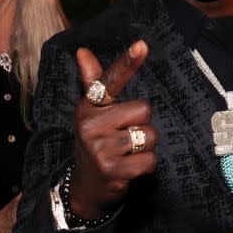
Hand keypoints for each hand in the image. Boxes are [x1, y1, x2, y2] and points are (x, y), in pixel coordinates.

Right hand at [71, 41, 157, 218]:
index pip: (110, 81)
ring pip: (149, 135)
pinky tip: (130, 168)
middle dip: (142, 124)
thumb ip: (94, 83)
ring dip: (145, 147)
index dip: (127, 63)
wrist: (86, 187)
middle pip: (145, 110)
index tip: (142, 45)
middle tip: (124, 137)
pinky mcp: (113, 170)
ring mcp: (100, 148)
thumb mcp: (93, 113)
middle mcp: (90, 124)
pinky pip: (149, 160)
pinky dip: (146, 166)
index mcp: (88, 107)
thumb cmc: (96, 141)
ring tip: (126, 153)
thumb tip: (82, 51)